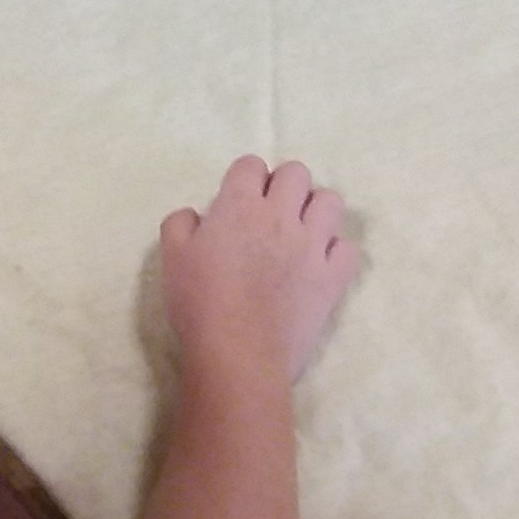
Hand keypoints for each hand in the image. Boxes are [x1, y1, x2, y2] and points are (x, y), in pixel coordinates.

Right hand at [160, 156, 358, 386]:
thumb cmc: (199, 303)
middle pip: (296, 173)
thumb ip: (180, 223)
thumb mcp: (171, 256)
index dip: (245, 180)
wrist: (238, 353)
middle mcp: (281, 215)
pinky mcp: (332, 278)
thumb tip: (197, 215)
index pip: (252, 165)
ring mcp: (312, 245)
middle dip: (284, 186)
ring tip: (301, 233)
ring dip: (316, 211)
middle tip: (271, 215)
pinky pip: (347, 248)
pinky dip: (335, 253)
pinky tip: (319, 266)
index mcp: (240, 205)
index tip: (239, 202)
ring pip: (330, 202)